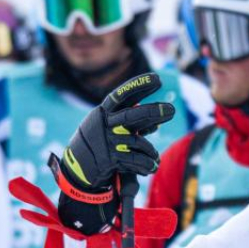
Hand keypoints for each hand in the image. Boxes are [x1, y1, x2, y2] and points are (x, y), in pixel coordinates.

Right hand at [51, 72, 175, 234]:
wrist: (77, 168)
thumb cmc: (99, 143)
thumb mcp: (110, 128)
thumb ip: (132, 124)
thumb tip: (156, 123)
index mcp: (104, 112)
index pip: (122, 95)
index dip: (139, 86)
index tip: (157, 79)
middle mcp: (104, 124)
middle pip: (132, 115)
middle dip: (152, 112)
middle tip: (171, 109)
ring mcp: (107, 141)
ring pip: (138, 141)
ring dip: (151, 151)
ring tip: (155, 158)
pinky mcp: (109, 158)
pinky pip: (135, 159)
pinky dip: (147, 164)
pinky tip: (152, 166)